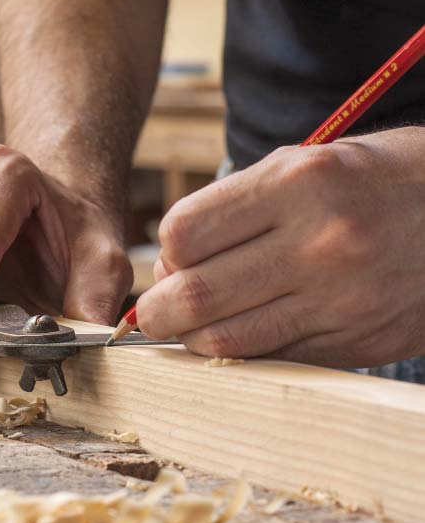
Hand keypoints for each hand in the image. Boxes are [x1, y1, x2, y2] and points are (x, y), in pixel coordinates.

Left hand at [136, 127, 424, 368]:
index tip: (172, 260)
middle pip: (195, 294)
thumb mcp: (304, 165)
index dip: (166, 254)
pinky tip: (244, 333)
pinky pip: (272, 357)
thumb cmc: (368, 182)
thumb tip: (171, 267)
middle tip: (154, 313)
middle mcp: (319, 243)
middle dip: (157, 311)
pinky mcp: (357, 341)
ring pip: (226, 339)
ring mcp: (341, 299)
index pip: (184, 232)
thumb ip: (235, 209)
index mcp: (297, 184)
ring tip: (191, 326)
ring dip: (192, 338)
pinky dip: (243, 352)